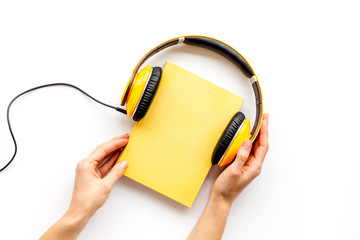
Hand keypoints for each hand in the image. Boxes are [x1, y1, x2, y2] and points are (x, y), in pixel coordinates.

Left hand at [40, 134, 128, 239]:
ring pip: (103, 157)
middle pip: (102, 150)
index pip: (102, 149)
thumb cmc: (87, 200)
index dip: (115, 143)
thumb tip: (123, 163)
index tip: (124, 139)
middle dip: (114, 144)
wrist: (80, 212)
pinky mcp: (93, 176)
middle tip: (125, 138)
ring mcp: (89, 170)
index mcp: (86, 164)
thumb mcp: (106, 185)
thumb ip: (116, 172)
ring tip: (124, 145)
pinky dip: (112, 161)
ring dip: (114, 151)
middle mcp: (86, 165)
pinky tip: (119, 157)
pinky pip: (104, 165)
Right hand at [187, 114, 268, 239]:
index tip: (265, 120)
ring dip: (257, 134)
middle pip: (262, 144)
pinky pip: (248, 150)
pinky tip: (246, 136)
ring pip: (256, 146)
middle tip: (264, 117)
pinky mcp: (242, 164)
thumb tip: (248, 142)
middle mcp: (253, 165)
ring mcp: (248, 164)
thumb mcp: (233, 171)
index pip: (263, 145)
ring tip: (258, 123)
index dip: (265, 132)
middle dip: (264, 130)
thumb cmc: (227, 188)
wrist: (221, 198)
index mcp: (254, 166)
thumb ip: (241, 156)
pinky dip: (249, 141)